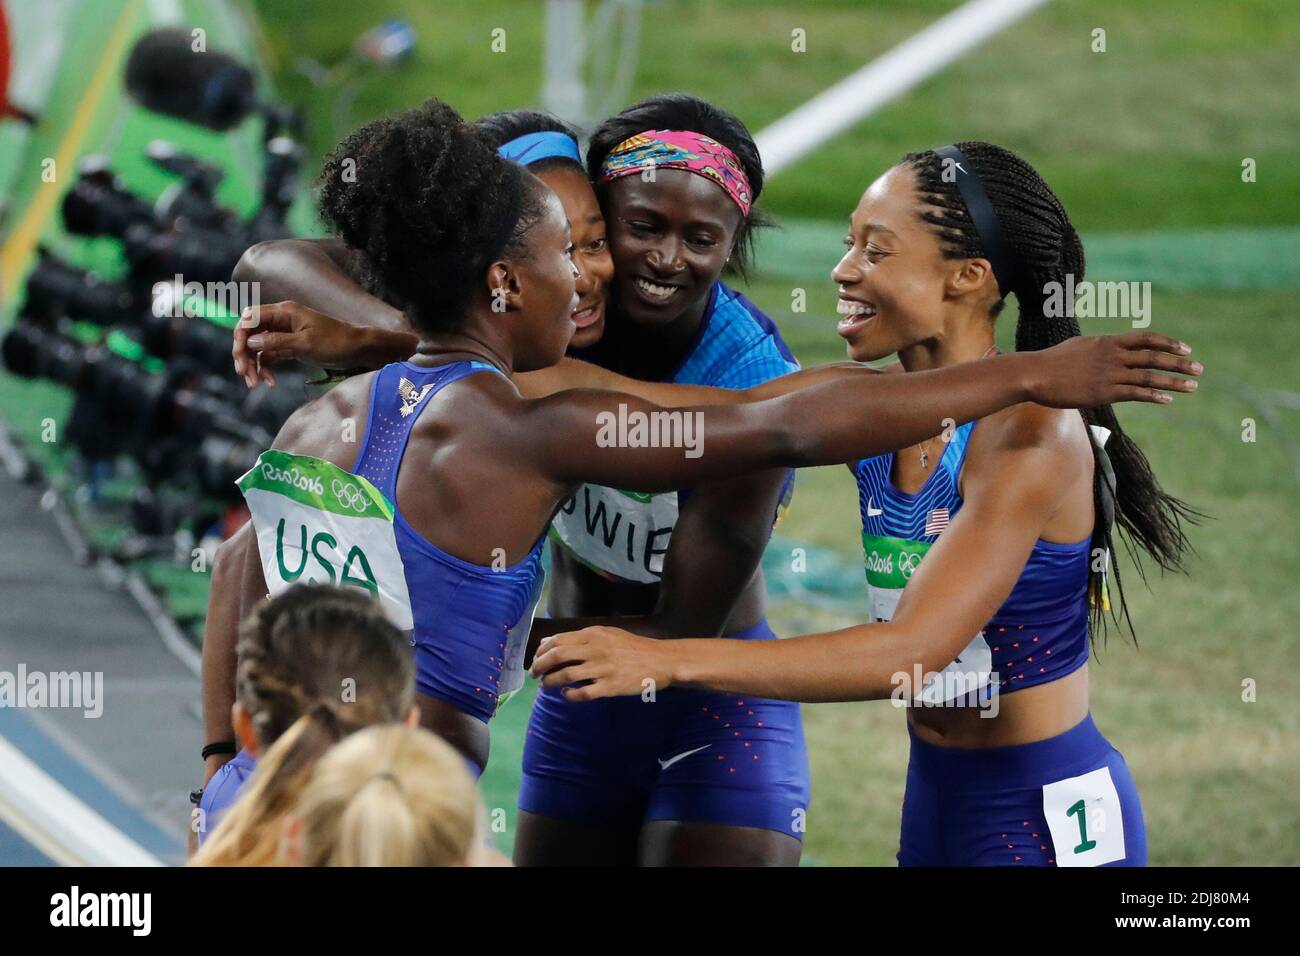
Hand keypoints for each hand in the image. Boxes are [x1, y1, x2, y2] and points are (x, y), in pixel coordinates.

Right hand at [232, 301, 367, 387]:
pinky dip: (266, 369)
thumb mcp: (305, 343)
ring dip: (253, 365)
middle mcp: (280, 320)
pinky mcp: (288, 347)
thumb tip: (251, 341)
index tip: (240, 355)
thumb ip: (277, 342)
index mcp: (284, 312)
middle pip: (250, 334)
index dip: (240, 335)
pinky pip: (269, 356)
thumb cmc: (335, 342)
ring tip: (254, 384)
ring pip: (257, 347)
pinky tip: (270, 383)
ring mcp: (283, 334)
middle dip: (244, 354)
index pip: (250, 318)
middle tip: (244, 374)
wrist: (356, 349)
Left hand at [529, 626, 673, 701]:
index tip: (536, 659)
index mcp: (594, 634)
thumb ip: (579, 638)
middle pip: (557, 656)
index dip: (541, 651)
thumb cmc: (632, 647)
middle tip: (534, 674)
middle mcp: (596, 649)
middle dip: (540, 666)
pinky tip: (567, 694)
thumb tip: (549, 642)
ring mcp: (603, 668)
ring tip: (546, 685)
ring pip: (566, 675)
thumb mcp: (606, 634)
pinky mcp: (610, 687)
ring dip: (550, 681)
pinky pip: (583, 693)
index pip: (558, 640)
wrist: (660, 661)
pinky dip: (570, 694)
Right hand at [1025, 331, 1200, 407]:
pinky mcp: (1105, 391)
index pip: (1147, 339)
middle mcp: (1114, 356)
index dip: (1169, 343)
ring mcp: (1111, 373)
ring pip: (1150, 376)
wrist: (1036, 373)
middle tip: (1198, 369)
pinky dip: (1154, 395)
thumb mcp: (1079, 346)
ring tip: (1192, 386)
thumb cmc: (1052, 361)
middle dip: (1180, 363)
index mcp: (1109, 342)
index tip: (1185, 349)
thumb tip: (1105, 345)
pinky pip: (1136, 393)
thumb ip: (1098, 346)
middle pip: (1155, 357)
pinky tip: (1168, 399)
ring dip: (1174, 381)